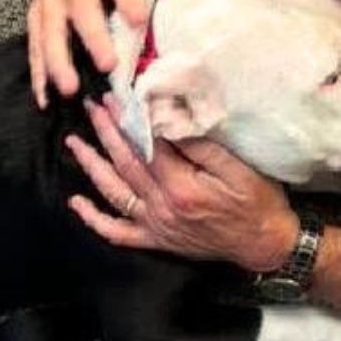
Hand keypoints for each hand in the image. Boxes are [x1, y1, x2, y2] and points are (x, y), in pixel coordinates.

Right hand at [28, 0, 205, 107]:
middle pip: (81, 10)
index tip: (140, 20)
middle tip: (108, 66)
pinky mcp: (35, 17)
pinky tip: (45, 98)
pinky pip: (34, 46)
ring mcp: (50, 1)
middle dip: (94, 37)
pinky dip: (38, 73)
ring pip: (50, 32)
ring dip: (58, 61)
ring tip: (70, 89)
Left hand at [64, 94, 299, 272]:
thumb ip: (201, 145)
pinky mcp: (157, 239)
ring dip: (91, 166)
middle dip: (106, 133)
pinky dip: (94, 218)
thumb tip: (170, 120)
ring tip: (75, 143)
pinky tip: (77, 203)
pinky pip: (117, 232)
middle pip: (125, 164)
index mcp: (181, 187)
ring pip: (113, 193)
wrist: (265, 244)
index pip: (146, 146)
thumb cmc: (258, 202)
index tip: (117, 97)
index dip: (129, 119)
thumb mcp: (239, 168)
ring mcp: (156, 225)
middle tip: (92, 107)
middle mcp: (162, 207)